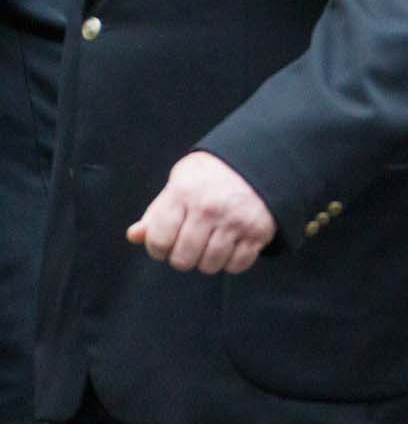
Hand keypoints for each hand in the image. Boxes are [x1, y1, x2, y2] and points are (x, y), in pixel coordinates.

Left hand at [127, 151, 275, 272]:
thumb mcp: (178, 184)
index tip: (166, 242)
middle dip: (183, 257)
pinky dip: (231, 262)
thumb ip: (156, 212)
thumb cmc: (209, 175)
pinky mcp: (258, 230)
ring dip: (207, 261)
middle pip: (183, 259)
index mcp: (183, 193)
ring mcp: (236, 220)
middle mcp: (209, 208)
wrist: (256, 158)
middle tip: (190, 244)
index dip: (158, 248)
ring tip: (210, 244)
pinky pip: (237, 265)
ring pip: (210, 265)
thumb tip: (134, 236)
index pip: (159, 241)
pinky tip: (230, 246)